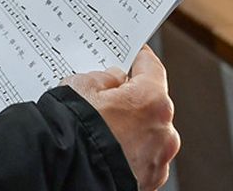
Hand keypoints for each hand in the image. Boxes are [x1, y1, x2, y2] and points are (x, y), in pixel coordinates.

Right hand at [63, 46, 180, 190]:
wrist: (67, 173)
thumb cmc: (75, 131)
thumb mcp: (83, 86)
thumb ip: (105, 79)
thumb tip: (114, 81)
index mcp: (152, 101)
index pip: (151, 67)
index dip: (139, 57)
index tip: (134, 54)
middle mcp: (164, 132)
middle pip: (151, 104)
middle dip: (132, 98)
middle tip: (108, 95)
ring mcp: (159, 161)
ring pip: (148, 133)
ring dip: (132, 128)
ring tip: (102, 127)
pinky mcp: (149, 181)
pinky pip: (142, 157)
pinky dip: (129, 151)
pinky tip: (106, 147)